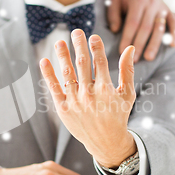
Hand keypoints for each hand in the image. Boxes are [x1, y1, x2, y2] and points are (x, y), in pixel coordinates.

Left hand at [39, 29, 136, 168]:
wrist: (106, 142)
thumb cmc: (118, 115)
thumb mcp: (128, 94)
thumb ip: (128, 70)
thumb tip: (130, 48)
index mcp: (106, 89)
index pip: (99, 62)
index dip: (95, 47)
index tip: (92, 36)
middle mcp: (89, 94)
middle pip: (82, 63)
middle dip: (79, 45)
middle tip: (76, 31)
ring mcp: (74, 101)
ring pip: (67, 73)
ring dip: (62, 56)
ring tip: (59, 42)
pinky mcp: (63, 108)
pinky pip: (54, 88)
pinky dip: (48, 74)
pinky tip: (44, 61)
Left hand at [107, 0, 174, 62]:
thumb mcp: (115, 1)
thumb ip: (113, 15)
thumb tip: (114, 30)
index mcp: (137, 0)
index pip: (132, 22)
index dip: (128, 37)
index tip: (122, 50)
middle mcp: (151, 3)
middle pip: (146, 27)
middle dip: (140, 44)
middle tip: (134, 59)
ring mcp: (161, 7)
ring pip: (159, 27)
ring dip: (154, 44)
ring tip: (149, 58)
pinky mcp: (168, 10)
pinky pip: (174, 22)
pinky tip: (173, 45)